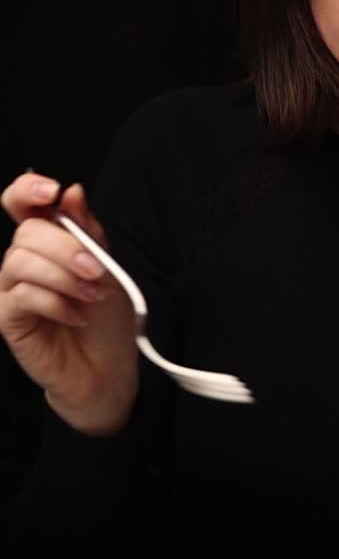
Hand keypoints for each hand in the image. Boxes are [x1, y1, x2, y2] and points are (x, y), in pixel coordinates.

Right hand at [0, 173, 137, 434]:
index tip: (51, 192)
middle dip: (65, 247)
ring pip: (20, 262)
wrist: (107, 368)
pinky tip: (76, 316)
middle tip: (97, 269)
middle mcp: (24, 261)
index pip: (20, 203)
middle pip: (25, 233)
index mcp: (46, 241)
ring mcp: (11, 290)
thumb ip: (88, 231)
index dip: (27, 190)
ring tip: (91, 295)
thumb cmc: (106, 318)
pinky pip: (21, 297)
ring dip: (63, 276)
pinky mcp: (8, 319)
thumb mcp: (107, 266)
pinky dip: (55, 303)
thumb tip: (73, 192)